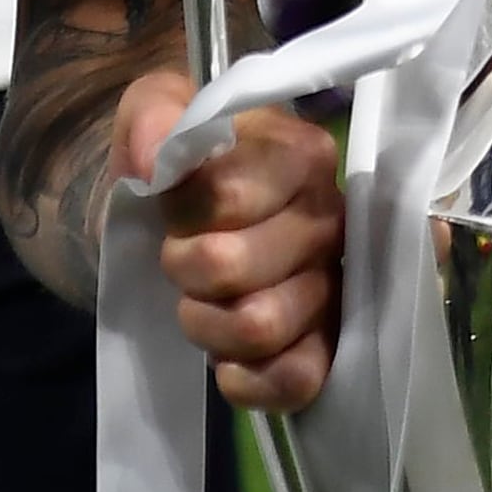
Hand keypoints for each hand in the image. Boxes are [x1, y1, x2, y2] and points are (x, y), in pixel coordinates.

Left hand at [121, 72, 343, 411]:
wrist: (190, 223)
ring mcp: (336, 288)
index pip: (226, 195)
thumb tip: (157, 155)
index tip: (171, 204)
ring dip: (205, 323)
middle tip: (181, 259)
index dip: (180, 211)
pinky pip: (297, 380)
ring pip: (260, 325)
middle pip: (231, 266)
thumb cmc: (183, 167)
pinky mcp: (329, 349)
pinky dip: (247, 379)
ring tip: (200, 305)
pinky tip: (227, 359)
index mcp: (302, 155)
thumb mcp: (157, 112)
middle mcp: (332, 219)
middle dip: (182, 268)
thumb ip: (155, 113)